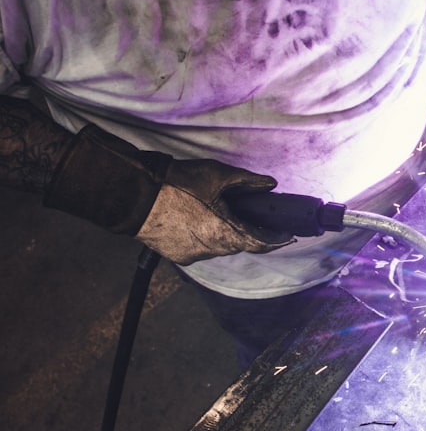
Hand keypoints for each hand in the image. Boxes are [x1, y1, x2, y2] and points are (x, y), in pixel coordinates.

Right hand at [137, 159, 293, 264]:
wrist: (134, 195)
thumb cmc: (176, 185)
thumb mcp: (217, 175)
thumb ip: (248, 181)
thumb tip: (269, 184)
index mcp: (226, 233)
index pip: (262, 242)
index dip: (277, 238)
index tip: (287, 235)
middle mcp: (212, 250)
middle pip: (240, 243)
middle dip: (248, 231)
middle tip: (253, 215)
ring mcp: (193, 255)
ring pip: (218, 246)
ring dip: (224, 233)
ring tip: (218, 211)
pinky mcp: (177, 255)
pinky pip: (199, 247)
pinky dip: (203, 235)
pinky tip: (196, 218)